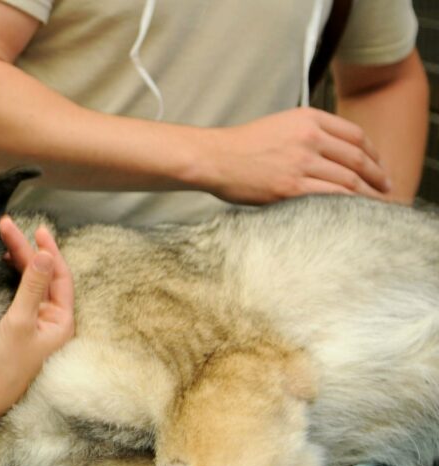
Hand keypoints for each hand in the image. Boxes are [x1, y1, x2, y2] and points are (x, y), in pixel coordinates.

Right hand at [0, 217, 74, 427]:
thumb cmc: (4, 364)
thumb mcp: (19, 321)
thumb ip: (32, 286)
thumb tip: (45, 254)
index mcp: (62, 322)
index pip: (60, 277)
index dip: (49, 251)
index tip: (36, 229)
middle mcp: (51, 322)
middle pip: (43, 277)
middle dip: (26, 251)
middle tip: (7, 226)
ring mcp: (34, 326)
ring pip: (31, 284)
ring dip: (19, 261)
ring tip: (4, 240)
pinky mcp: (17, 329)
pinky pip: (20, 295)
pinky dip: (12, 277)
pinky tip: (3, 265)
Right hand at [202, 108, 391, 203]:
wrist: (213, 158)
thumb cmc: (241, 146)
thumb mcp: (280, 125)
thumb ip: (308, 133)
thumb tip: (334, 153)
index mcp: (308, 118)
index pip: (355, 135)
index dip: (374, 153)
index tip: (379, 165)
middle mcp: (309, 137)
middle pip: (358, 158)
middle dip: (378, 175)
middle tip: (387, 187)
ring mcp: (301, 163)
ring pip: (349, 179)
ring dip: (368, 194)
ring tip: (377, 204)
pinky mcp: (291, 187)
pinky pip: (332, 196)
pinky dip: (349, 205)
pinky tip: (355, 211)